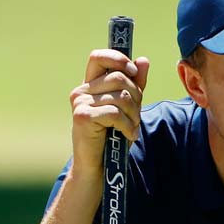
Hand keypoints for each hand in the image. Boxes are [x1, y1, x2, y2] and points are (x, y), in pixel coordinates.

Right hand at [69, 49, 150, 176]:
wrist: (99, 166)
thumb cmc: (113, 137)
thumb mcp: (128, 108)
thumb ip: (135, 84)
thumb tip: (143, 60)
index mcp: (90, 85)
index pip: (99, 57)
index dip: (119, 59)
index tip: (134, 72)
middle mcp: (82, 90)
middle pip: (119, 78)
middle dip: (136, 96)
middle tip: (136, 115)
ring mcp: (80, 103)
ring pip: (121, 96)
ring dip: (134, 115)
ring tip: (132, 127)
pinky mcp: (83, 116)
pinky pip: (115, 113)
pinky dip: (128, 126)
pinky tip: (128, 136)